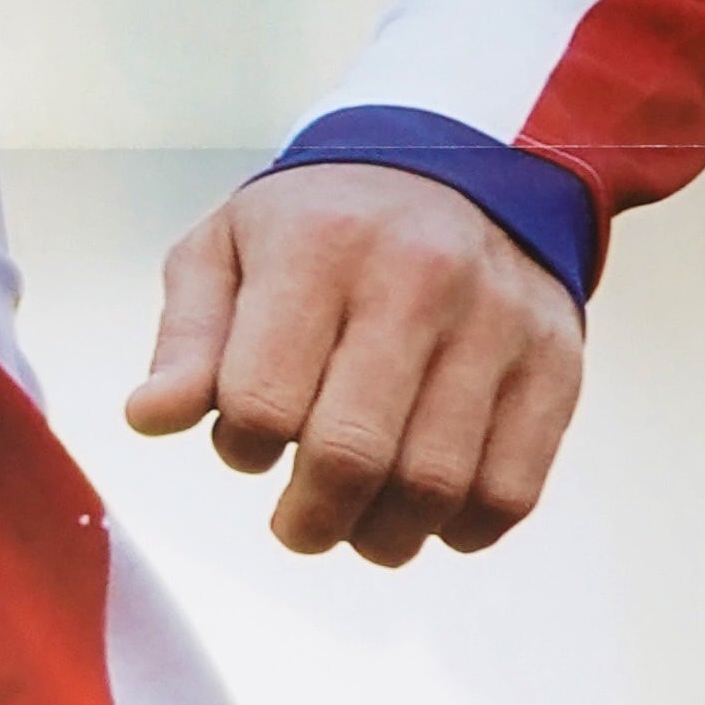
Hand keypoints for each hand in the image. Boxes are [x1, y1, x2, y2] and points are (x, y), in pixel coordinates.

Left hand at [124, 162, 584, 565]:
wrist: (465, 167)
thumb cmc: (320, 226)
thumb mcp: (228, 250)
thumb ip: (186, 337)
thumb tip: (148, 419)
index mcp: (319, 249)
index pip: (262, 400)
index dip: (239, 450)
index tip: (244, 447)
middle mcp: (418, 280)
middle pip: (352, 454)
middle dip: (310, 521)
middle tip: (298, 527)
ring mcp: (498, 324)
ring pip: (437, 485)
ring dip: (385, 537)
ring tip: (360, 527)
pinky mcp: (556, 364)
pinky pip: (511, 489)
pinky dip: (462, 529)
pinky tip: (429, 513)